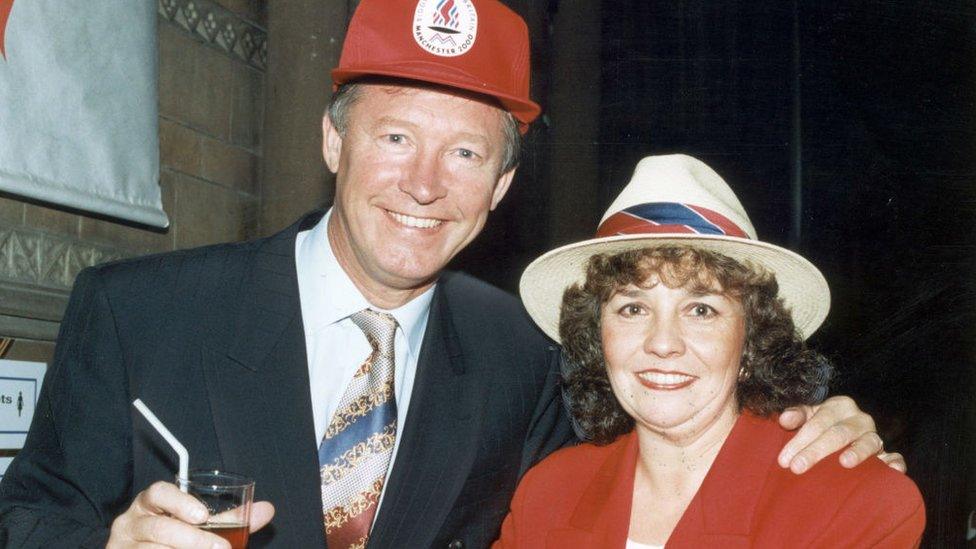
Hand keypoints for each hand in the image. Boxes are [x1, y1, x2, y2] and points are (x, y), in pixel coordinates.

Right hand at [107, 481, 274, 547]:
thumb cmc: (173, 538)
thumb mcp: (197, 525)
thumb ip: (228, 519)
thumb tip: (267, 509)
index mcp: (149, 503)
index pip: (158, 492)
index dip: (180, 502)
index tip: (202, 515)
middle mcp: (131, 521)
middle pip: (160, 527)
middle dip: (193, 540)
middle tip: (221, 548)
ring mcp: (123, 545)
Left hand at [776, 395, 906, 473]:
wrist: (845, 431)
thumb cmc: (822, 424)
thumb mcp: (808, 414)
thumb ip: (796, 415)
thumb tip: (785, 420)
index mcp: (840, 406)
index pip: (818, 422)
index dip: (800, 441)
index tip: (784, 460)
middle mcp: (860, 419)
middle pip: (839, 434)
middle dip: (816, 451)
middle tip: (797, 467)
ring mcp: (875, 436)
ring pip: (868, 443)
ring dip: (857, 452)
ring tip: (844, 463)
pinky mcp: (887, 454)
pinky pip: (895, 457)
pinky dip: (894, 463)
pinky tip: (890, 470)